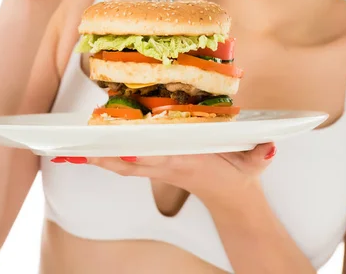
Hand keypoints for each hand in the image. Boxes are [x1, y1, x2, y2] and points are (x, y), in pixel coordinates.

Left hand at [52, 142, 277, 201]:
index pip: (162, 158)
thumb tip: (270, 145)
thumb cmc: (239, 177)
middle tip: (83, 146)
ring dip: (103, 157)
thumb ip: (261, 154)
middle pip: (133, 162)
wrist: (232, 201)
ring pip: (126, 164)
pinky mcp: (158, 168)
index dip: (143, 156)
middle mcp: (170, 165)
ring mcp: (161, 168)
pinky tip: (93, 150)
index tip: (125, 152)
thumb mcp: (254, 165)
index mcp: (189, 163)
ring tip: (76, 148)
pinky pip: (129, 164)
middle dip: (109, 156)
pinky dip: (111, 158)